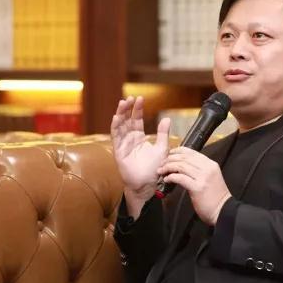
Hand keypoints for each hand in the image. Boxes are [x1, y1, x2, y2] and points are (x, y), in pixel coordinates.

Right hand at [111, 96, 169, 216]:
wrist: (148, 184)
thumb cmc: (155, 169)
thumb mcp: (162, 148)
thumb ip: (163, 133)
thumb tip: (167, 118)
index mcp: (139, 138)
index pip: (137, 119)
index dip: (137, 109)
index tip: (140, 98)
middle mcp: (129, 139)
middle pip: (126, 120)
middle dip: (128, 109)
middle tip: (130, 98)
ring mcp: (123, 144)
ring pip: (119, 126)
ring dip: (120, 114)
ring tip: (123, 103)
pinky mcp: (118, 151)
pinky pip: (115, 137)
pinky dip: (115, 126)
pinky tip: (116, 117)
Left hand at [157, 147, 230, 225]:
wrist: (223, 211)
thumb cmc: (215, 197)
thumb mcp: (210, 178)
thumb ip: (200, 170)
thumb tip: (184, 166)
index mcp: (211, 165)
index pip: (192, 152)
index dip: (178, 151)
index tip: (170, 154)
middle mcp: (208, 168)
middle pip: (185, 158)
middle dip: (170, 159)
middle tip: (162, 163)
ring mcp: (203, 178)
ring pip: (181, 166)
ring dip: (168, 167)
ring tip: (162, 171)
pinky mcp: (198, 188)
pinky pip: (180, 178)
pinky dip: (171, 177)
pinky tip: (167, 180)